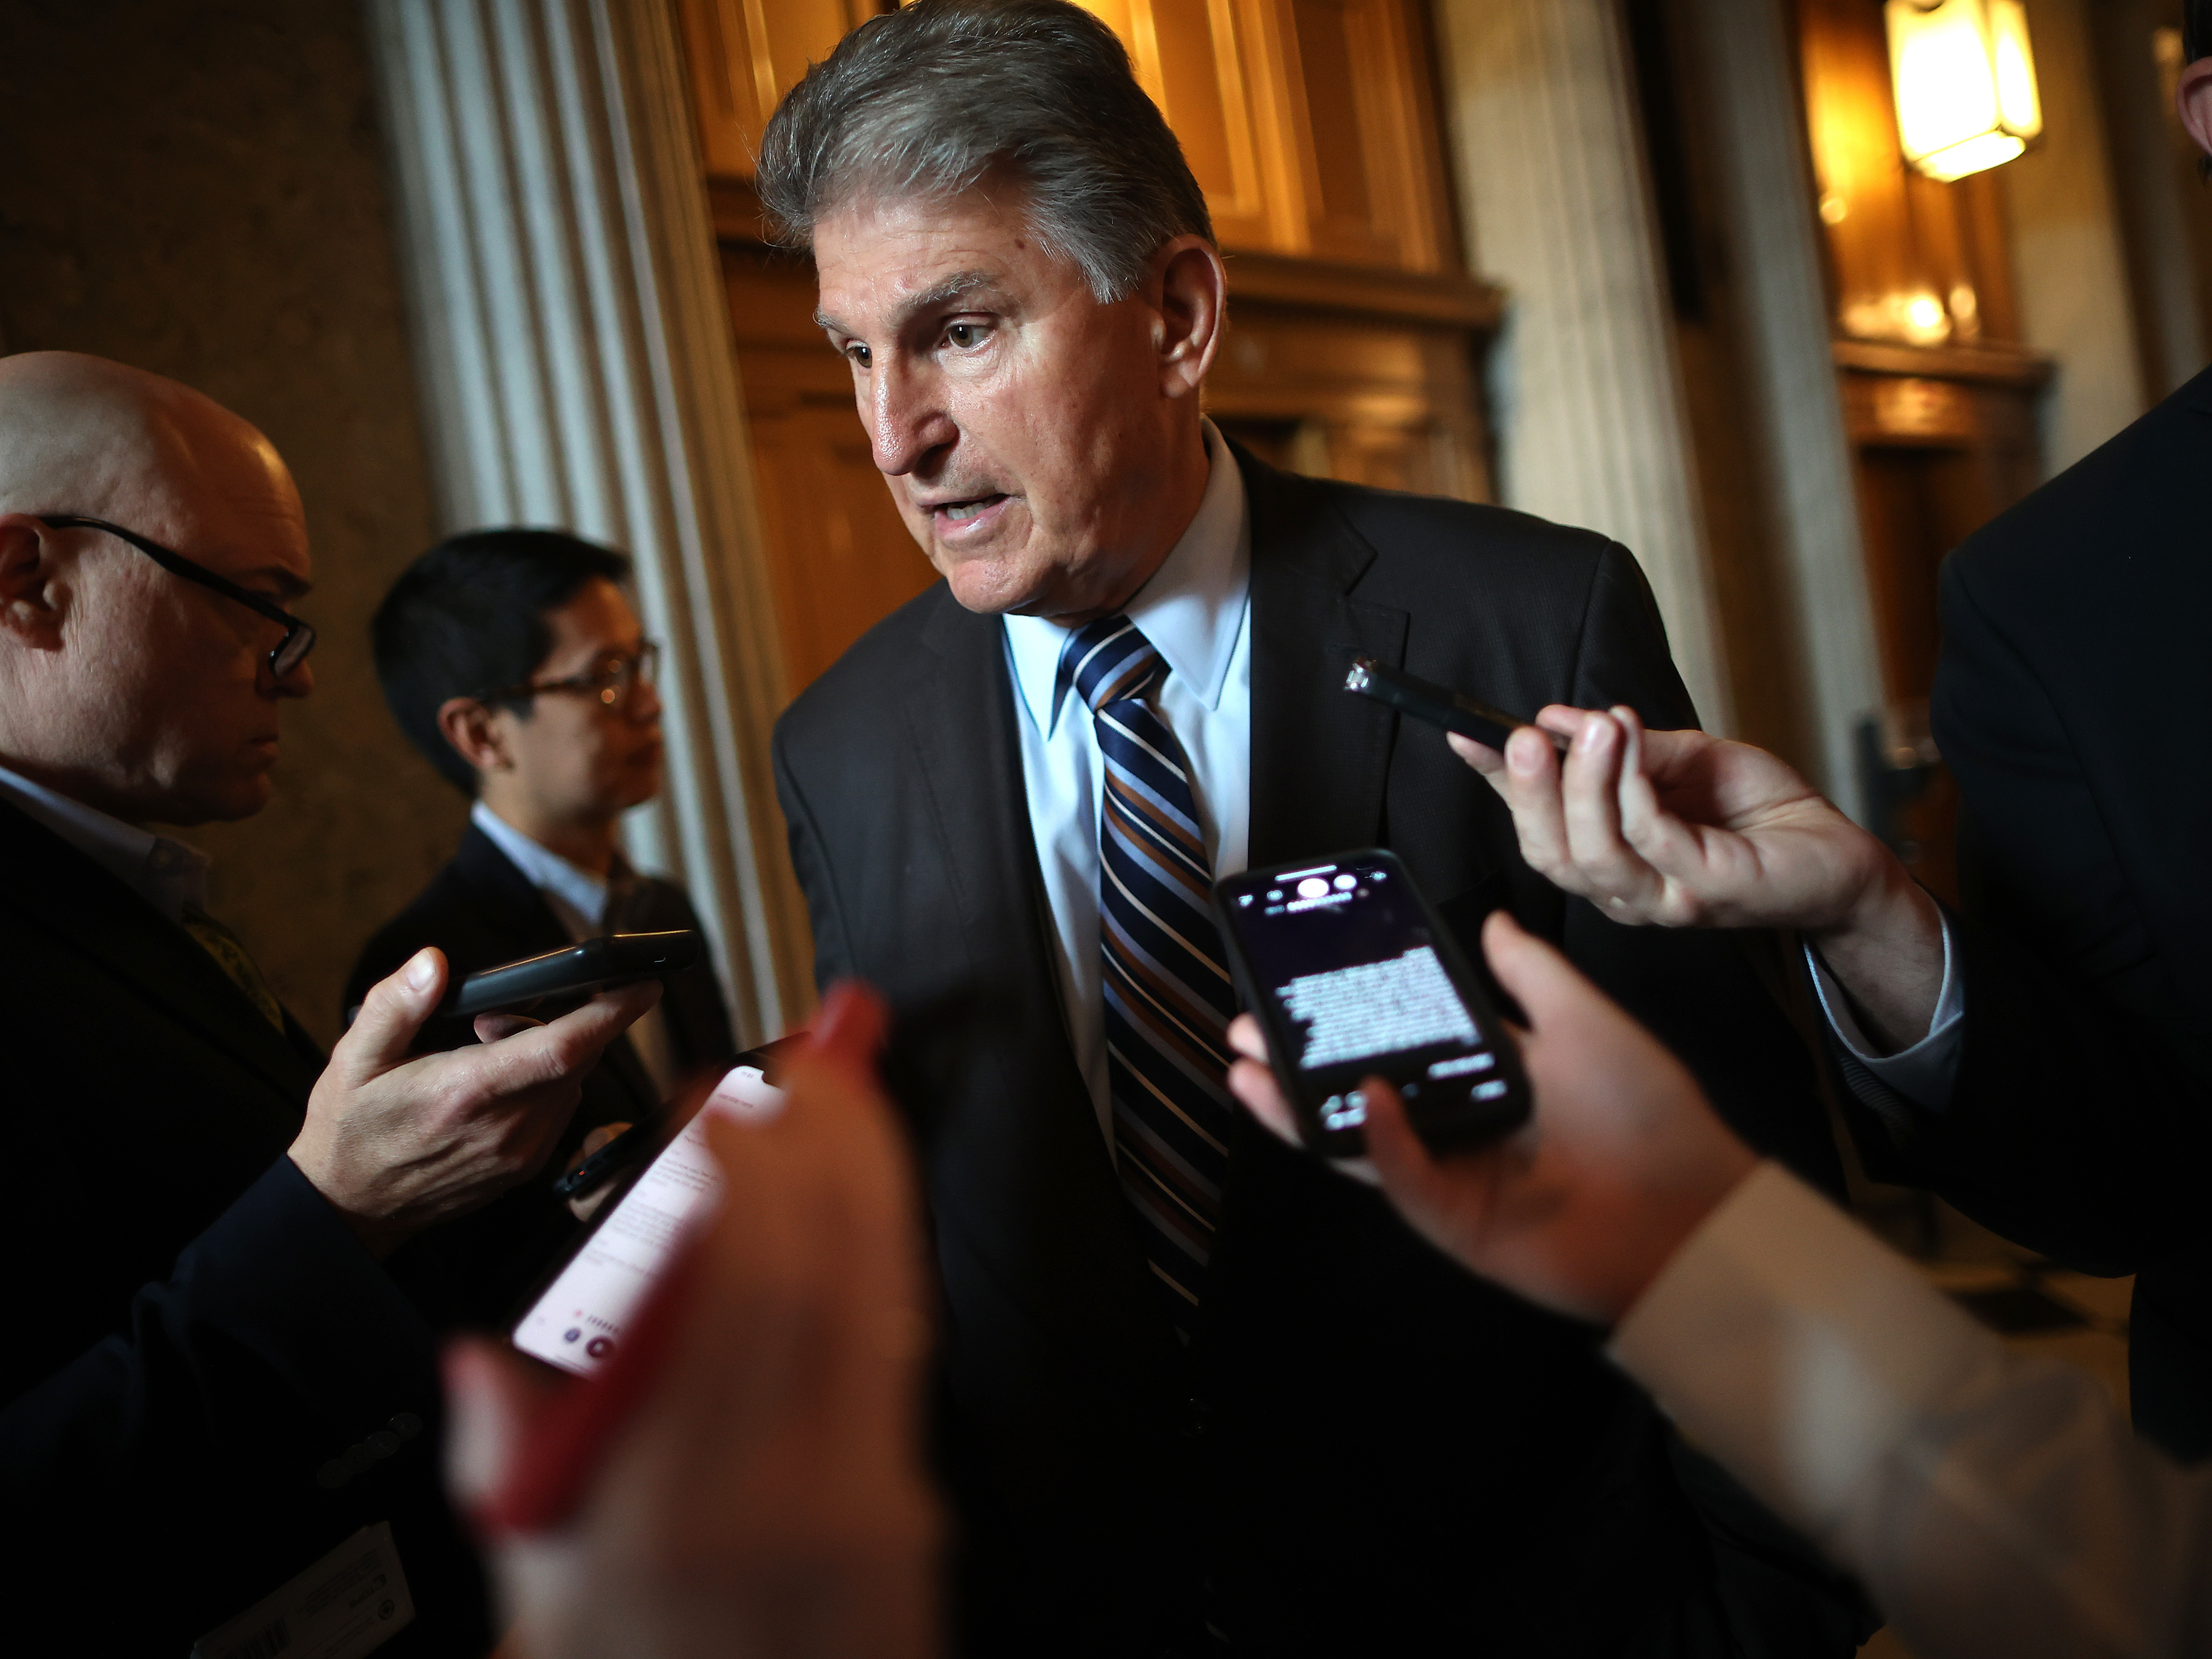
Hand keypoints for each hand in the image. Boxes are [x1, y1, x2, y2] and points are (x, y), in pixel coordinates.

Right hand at [289, 948, 660, 1255]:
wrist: (349, 1206)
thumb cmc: (351, 1127)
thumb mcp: (355, 1058)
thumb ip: (396, 1005)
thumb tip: (433, 962)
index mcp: (466, 1094)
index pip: (563, 1048)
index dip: (611, 1013)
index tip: (642, 983)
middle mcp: (505, 1129)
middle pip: (578, 1060)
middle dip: (566, 1020)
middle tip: (501, 1014)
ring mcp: (520, 1154)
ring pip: (573, 1084)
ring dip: (554, 1053)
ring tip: (486, 1048)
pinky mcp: (525, 1169)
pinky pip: (560, 1109)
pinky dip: (548, 1082)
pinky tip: (501, 1080)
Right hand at [444, 983, 940, 1658]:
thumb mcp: (536, 1605)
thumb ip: (507, 1473)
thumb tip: (481, 1366)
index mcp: (678, 1501)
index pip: (731, 1287)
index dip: (743, 1173)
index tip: (729, 1103)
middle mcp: (790, 1488)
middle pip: (826, 1269)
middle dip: (828, 1145)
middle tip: (821, 1057)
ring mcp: (867, 1502)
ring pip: (881, 1302)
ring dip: (873, 1188)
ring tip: (856, 1104)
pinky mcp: (908, 1520)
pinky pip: (899, 1365)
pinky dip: (885, 1272)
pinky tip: (871, 1223)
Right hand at [1227, 911, 1756, 1323]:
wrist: (1695, 1211)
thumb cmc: (1654, 1118)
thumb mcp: (1586, 1022)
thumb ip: (1532, 973)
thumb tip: (1493, 921)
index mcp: (1488, 1076)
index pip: (1402, 1040)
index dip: (1352, 1014)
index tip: (1305, 980)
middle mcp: (1461, 1125)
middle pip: (1362, 1089)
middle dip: (1300, 1060)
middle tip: (1250, 1025)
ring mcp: (1454, 1176)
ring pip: (1360, 1138)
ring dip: (1303, 1106)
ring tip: (1251, 1070)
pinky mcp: (1457, 1223)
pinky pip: (1404, 1179)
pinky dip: (1380, 1142)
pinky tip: (1362, 1101)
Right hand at [1454, 706, 1943, 1049]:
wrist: (1837, 853)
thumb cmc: (1760, 812)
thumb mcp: (1681, 758)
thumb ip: (1624, 747)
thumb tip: (1560, 717)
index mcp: (1609, 856)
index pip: (1537, 822)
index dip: (1497, 780)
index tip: (1467, 733)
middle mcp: (1624, 888)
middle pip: (1549, 853)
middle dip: (1528, 792)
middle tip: (1525, 734)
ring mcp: (1663, 899)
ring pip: (1591, 856)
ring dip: (1582, 785)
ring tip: (1592, 727)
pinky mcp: (1706, 892)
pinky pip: (1652, 841)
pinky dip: (1632, 787)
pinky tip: (1629, 742)